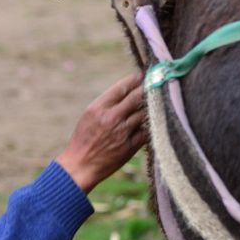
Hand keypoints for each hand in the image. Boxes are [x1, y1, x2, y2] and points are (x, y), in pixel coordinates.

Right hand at [56, 72, 146, 192]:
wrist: (81, 165)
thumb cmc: (84, 139)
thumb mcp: (89, 116)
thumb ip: (107, 104)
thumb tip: (127, 91)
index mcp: (98, 108)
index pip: (122, 87)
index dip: (135, 79)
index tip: (143, 74)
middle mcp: (111, 118)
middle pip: (136, 97)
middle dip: (148, 87)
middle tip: (157, 81)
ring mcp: (122, 132)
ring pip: (144, 113)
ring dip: (152, 106)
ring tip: (158, 99)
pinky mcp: (130, 146)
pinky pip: (146, 130)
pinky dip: (151, 124)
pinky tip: (155, 119)